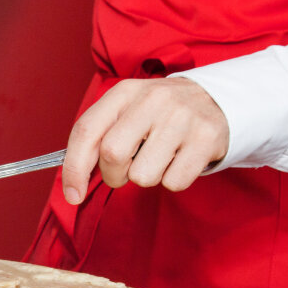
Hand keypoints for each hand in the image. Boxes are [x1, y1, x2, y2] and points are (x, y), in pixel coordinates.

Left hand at [61, 78, 229, 202]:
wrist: (215, 99)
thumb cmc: (158, 114)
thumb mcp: (127, 111)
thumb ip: (98, 138)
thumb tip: (73, 183)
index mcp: (124, 92)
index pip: (86, 131)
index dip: (74, 168)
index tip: (73, 194)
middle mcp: (152, 100)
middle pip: (113, 155)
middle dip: (113, 175)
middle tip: (126, 170)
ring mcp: (182, 117)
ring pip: (143, 175)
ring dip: (146, 177)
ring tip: (159, 158)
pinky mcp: (206, 138)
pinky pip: (174, 182)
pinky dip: (172, 180)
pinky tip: (179, 159)